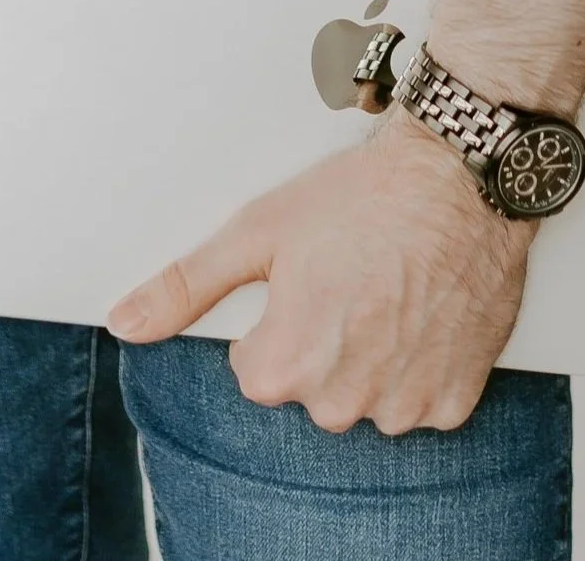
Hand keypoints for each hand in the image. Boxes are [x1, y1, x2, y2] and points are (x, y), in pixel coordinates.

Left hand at [106, 109, 529, 434]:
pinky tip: (424, 312)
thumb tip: (125, 322)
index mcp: (286, 367)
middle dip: (326, 341)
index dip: (279, 318)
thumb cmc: (363, 197)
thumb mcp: (259, 230)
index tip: (307, 279)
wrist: (459, 177)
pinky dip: (421, 365)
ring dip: (374, 356)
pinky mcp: (453, 402)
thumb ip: (186, 285)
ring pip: (367, 397)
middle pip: (314, 388)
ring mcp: (403, 406)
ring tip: (391, 289)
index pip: (257, 370)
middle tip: (351, 277)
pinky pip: (421, 401)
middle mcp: (342, 403)